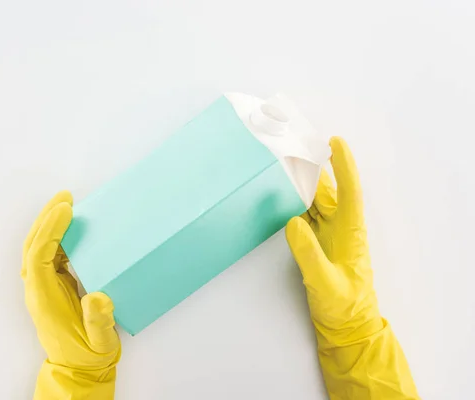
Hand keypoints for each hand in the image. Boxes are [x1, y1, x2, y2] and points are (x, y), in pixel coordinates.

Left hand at [22, 191, 119, 396]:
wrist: (78, 369)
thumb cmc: (89, 355)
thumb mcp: (101, 342)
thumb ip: (99, 321)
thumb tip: (99, 296)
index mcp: (44, 299)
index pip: (39, 257)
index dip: (50, 231)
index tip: (67, 211)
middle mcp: (38, 289)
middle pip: (32, 246)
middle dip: (45, 219)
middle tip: (65, 198)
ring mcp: (42, 287)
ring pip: (38, 248)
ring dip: (49, 224)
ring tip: (68, 204)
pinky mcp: (51, 286)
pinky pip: (48, 255)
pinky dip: (57, 237)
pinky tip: (72, 228)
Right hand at [286, 137, 381, 345]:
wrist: (347, 327)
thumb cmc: (344, 307)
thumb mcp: (325, 283)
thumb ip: (309, 254)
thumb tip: (293, 222)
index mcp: (351, 232)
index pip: (350, 192)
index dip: (344, 166)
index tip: (335, 143)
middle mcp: (342, 228)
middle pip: (329, 191)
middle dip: (316, 167)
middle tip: (298, 145)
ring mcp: (330, 235)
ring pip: (317, 201)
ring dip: (304, 183)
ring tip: (287, 164)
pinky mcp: (318, 243)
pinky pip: (307, 216)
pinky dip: (296, 203)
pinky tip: (283, 195)